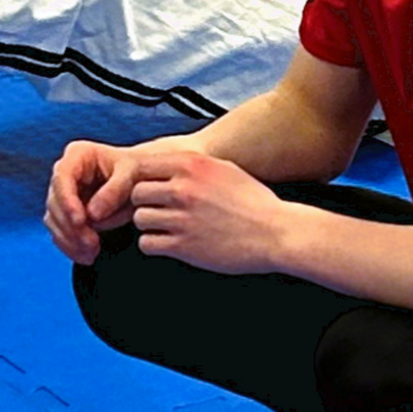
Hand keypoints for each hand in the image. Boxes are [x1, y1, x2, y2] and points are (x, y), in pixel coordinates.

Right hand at [44, 137, 146, 262]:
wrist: (143, 182)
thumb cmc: (138, 171)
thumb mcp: (132, 174)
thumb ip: (114, 190)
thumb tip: (92, 214)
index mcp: (78, 155)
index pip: (62, 176)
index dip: (67, 200)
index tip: (80, 221)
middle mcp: (65, 173)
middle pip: (55, 202)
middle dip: (70, 226)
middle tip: (91, 243)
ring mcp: (64, 195)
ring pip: (54, 220)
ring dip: (71, 239)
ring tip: (93, 251)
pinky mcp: (67, 214)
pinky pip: (61, 233)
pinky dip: (72, 246)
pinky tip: (88, 256)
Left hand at [125, 149, 287, 272]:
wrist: (276, 233)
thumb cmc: (254, 203)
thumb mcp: (226, 169)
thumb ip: (195, 166)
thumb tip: (169, 167)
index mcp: (192, 165)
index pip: (143, 166)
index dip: (143, 180)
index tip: (152, 191)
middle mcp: (183, 188)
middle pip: (137, 193)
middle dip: (145, 203)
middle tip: (161, 212)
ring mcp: (182, 218)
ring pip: (139, 219)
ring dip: (150, 225)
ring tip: (168, 229)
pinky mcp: (183, 246)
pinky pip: (147, 244)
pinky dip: (155, 245)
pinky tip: (171, 244)